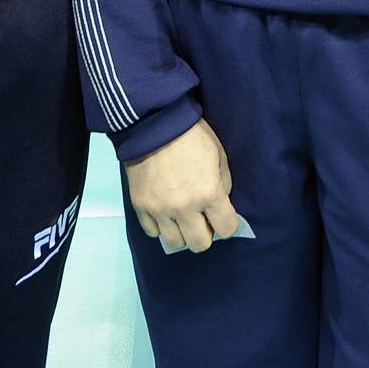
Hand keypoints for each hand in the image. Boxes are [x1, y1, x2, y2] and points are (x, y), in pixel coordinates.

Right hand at [126, 118, 243, 254]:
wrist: (154, 122)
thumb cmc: (192, 135)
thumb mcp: (219, 155)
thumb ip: (222, 185)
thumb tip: (220, 205)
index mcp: (208, 193)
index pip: (227, 229)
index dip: (228, 224)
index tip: (223, 216)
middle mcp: (185, 207)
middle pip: (200, 244)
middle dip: (205, 234)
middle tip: (202, 219)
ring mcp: (160, 209)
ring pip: (175, 243)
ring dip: (182, 233)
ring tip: (182, 218)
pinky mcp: (140, 206)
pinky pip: (152, 232)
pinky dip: (160, 226)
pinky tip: (164, 213)